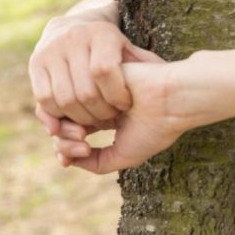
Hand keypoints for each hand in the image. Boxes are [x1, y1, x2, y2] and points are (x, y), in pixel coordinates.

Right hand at [29, 5, 162, 131]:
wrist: (74, 27)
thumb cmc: (111, 45)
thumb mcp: (130, 49)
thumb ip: (145, 63)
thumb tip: (165, 78)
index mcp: (101, 33)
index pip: (105, 71)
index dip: (116, 94)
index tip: (126, 105)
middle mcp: (72, 39)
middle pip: (83, 91)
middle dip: (100, 112)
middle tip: (111, 118)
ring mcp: (50, 51)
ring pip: (62, 99)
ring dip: (79, 118)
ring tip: (94, 120)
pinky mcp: (35, 64)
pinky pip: (44, 98)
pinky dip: (58, 114)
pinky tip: (74, 117)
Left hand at [49, 62, 187, 173]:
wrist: (172, 101)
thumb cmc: (155, 129)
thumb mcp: (122, 156)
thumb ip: (95, 162)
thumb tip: (67, 160)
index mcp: (107, 118)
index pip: (71, 133)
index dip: (64, 148)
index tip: (67, 160)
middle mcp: (100, 102)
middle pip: (63, 121)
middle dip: (62, 141)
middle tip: (80, 148)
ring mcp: (98, 88)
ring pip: (64, 108)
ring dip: (66, 128)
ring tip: (83, 137)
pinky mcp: (97, 72)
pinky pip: (71, 90)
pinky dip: (76, 110)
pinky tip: (89, 120)